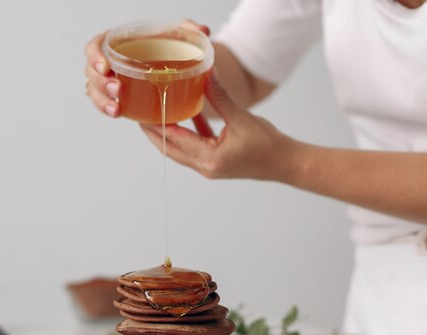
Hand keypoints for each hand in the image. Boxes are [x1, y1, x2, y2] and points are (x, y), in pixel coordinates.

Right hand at [84, 20, 210, 117]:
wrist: (174, 65)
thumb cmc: (171, 49)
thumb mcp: (179, 36)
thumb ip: (189, 30)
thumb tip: (202, 30)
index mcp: (119, 42)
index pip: (96, 46)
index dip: (95, 55)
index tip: (106, 66)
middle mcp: (111, 61)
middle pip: (91, 71)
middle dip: (100, 83)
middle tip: (117, 89)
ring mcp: (111, 81)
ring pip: (94, 90)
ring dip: (102, 100)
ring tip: (117, 109)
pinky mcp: (118, 97)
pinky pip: (105, 103)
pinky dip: (108, 109)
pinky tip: (118, 113)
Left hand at [140, 71, 302, 182]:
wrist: (286, 163)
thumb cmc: (269, 145)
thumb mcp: (241, 118)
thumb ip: (220, 97)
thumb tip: (206, 74)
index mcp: (209, 158)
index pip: (174, 140)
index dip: (155, 126)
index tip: (141, 114)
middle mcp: (205, 167)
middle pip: (170, 149)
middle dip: (154, 132)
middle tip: (140, 114)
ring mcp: (209, 167)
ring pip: (180, 150)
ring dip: (168, 134)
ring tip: (156, 116)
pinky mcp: (215, 163)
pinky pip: (194, 148)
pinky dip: (188, 134)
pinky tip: (186, 116)